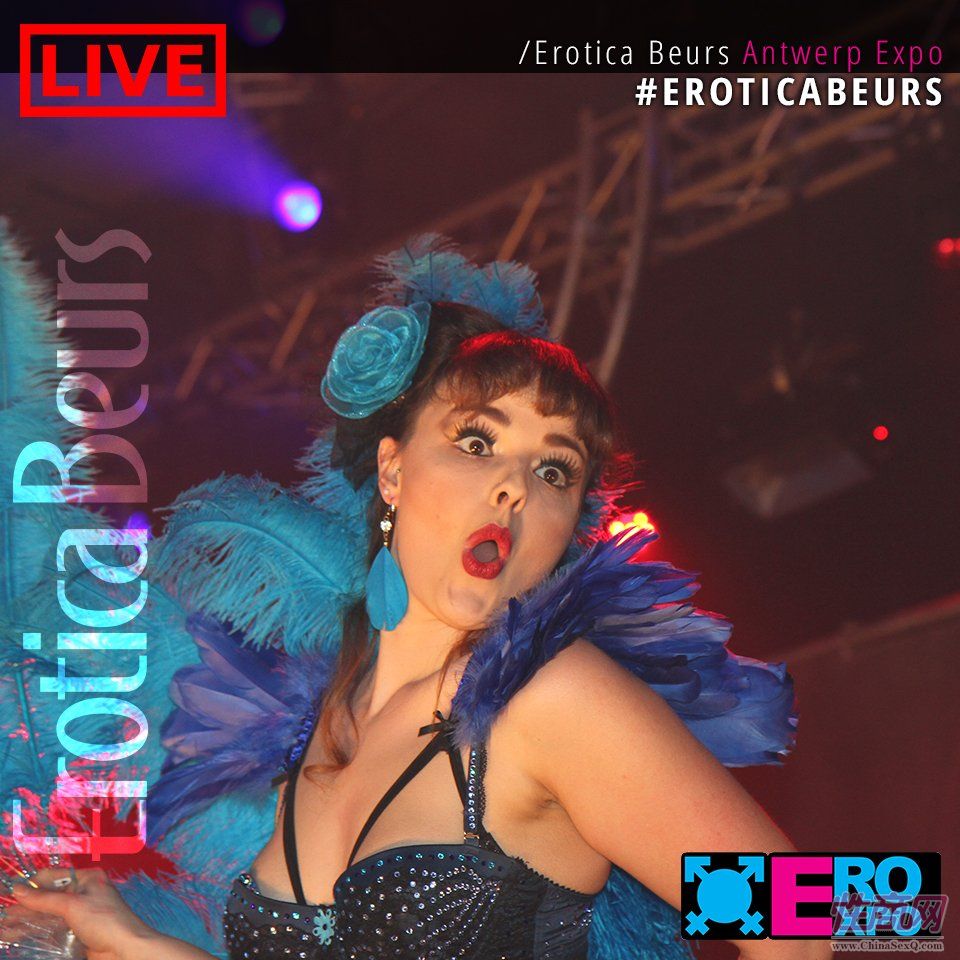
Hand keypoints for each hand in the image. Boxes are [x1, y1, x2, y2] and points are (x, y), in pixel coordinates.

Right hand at [5, 866, 157, 959]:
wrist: (124, 949)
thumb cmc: (104, 920)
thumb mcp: (72, 905)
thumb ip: (44, 899)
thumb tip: (18, 889)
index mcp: (87, 878)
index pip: (55, 876)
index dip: (33, 885)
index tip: (12, 895)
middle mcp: (84, 892)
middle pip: (50, 897)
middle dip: (27, 907)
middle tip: (5, 917)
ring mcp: (81, 913)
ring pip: (49, 915)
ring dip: (28, 922)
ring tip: (6, 930)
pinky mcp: (78, 931)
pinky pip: (54, 929)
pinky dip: (38, 932)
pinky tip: (21, 937)